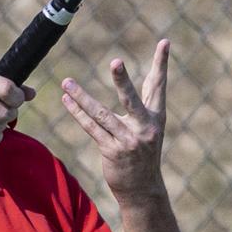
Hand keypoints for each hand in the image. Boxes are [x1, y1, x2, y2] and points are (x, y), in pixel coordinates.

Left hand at [60, 39, 169, 200]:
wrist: (143, 189)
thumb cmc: (144, 154)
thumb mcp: (149, 128)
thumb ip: (144, 103)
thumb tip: (145, 76)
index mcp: (155, 118)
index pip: (158, 86)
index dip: (161, 64)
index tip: (164, 42)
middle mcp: (144, 128)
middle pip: (131, 100)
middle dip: (123, 81)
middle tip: (116, 62)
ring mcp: (127, 140)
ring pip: (101, 114)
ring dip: (82, 97)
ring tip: (66, 82)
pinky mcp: (112, 151)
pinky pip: (91, 128)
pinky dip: (77, 113)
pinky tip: (67, 100)